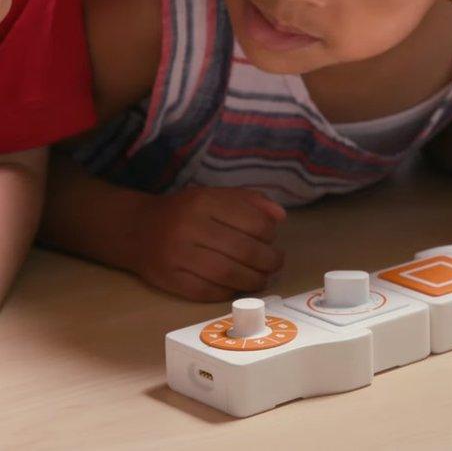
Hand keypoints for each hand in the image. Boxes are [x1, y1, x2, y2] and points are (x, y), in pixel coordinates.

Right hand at [126, 187, 286, 301]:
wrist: (135, 228)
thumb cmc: (185, 211)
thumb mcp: (215, 195)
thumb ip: (249, 201)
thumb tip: (280, 216)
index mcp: (204, 201)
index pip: (253, 222)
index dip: (270, 235)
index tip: (271, 240)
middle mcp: (189, 227)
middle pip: (244, 251)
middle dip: (268, 261)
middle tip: (275, 264)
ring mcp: (177, 255)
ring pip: (228, 274)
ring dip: (254, 280)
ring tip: (262, 278)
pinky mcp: (169, 279)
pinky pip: (207, 292)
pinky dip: (228, 292)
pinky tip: (236, 286)